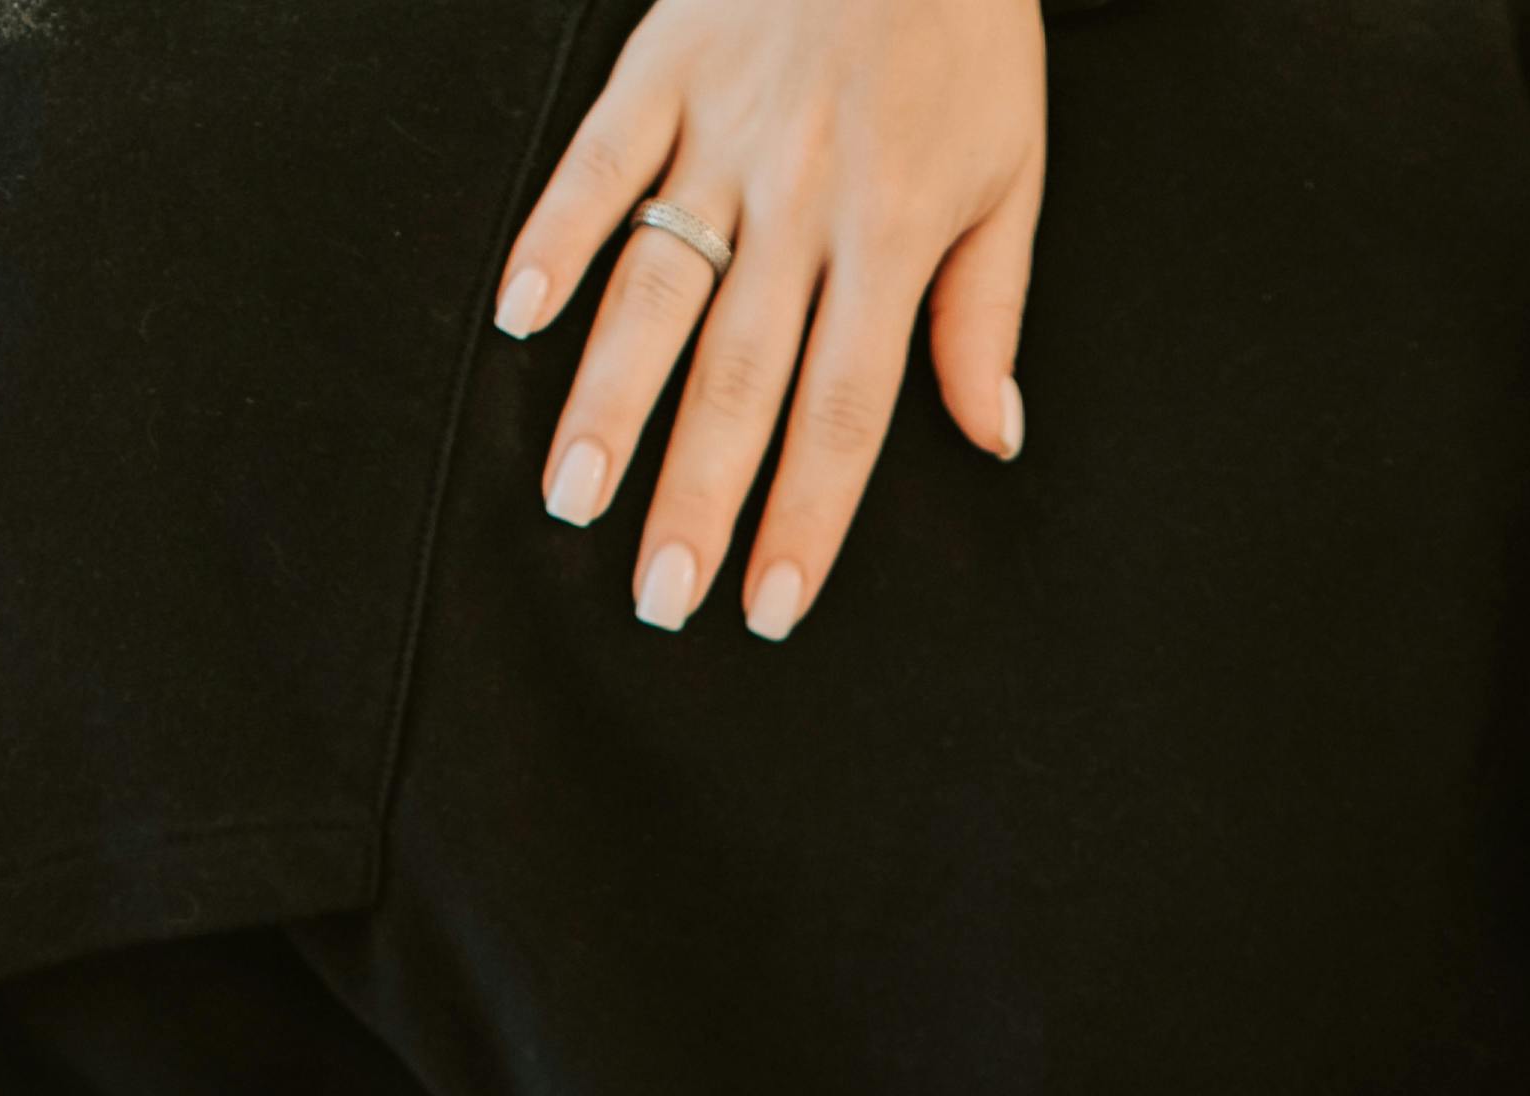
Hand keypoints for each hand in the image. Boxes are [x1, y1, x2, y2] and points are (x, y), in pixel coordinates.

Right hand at [499, 0, 1049, 639]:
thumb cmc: (964, 34)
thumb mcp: (1014, 171)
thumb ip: (988, 312)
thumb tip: (994, 435)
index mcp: (894, 232)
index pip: (847, 409)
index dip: (807, 515)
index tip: (769, 605)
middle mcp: (800, 199)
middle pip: (743, 376)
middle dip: (699, 497)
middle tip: (662, 595)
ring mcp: (719, 136)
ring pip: (656, 290)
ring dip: (610, 402)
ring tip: (571, 498)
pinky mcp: (659, 73)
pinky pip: (595, 167)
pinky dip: (551, 239)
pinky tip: (514, 321)